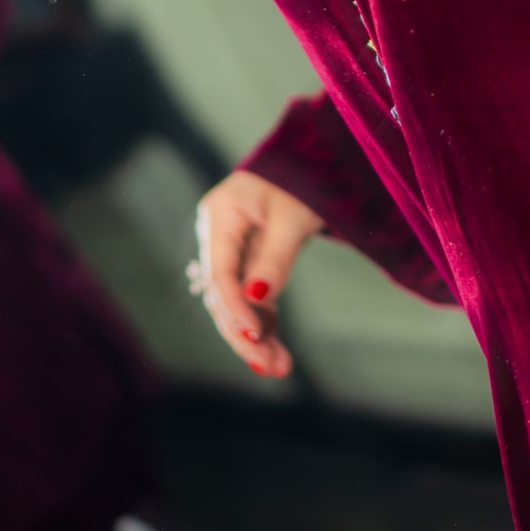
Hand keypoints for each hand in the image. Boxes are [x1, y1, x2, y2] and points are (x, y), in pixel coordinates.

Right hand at [193, 170, 323, 379]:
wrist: (312, 162)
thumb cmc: (303, 179)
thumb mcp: (293, 217)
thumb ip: (275, 257)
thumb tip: (257, 298)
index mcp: (219, 214)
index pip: (219, 272)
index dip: (234, 308)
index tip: (255, 337)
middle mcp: (217, 234)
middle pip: (221, 294)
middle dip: (244, 333)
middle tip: (268, 366)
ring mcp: (230, 250)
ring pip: (235, 302)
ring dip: (256, 336)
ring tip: (279, 368)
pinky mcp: (247, 262)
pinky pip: (251, 298)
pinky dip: (265, 324)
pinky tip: (277, 354)